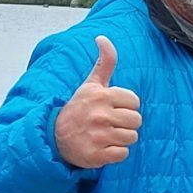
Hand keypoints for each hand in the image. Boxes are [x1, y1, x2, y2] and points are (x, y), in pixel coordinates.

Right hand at [53, 38, 141, 168]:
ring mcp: (97, 135)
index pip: (134, 101)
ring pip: (132, 137)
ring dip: (122, 139)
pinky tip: (103, 147)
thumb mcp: (91, 84)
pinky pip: (123, 154)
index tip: (112, 108)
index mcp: (100, 95)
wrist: (55, 136)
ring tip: (106, 135)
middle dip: (127, 123)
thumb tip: (102, 37)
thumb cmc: (80, 108)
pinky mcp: (96, 155)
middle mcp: (99, 114)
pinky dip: (116, 153)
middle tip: (110, 123)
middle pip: (136, 120)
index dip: (126, 106)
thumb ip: (104, 62)